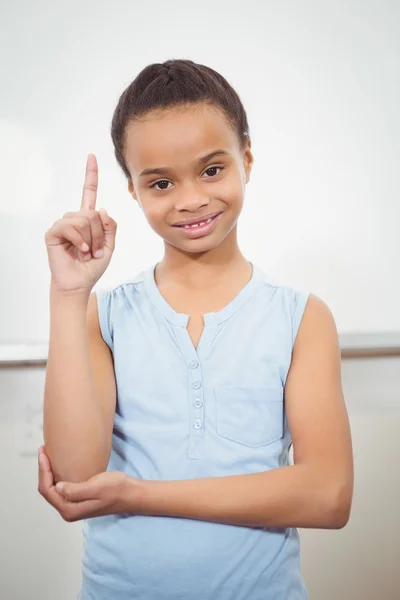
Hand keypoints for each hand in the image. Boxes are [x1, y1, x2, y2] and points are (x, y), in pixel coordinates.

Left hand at [37, 446, 137, 521]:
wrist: (131, 493)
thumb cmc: (116, 490)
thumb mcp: (96, 488)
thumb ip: (75, 490)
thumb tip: (57, 487)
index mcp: (69, 509)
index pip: (48, 490)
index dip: (43, 471)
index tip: (44, 454)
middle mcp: (69, 510)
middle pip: (47, 490)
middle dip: (43, 470)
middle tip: (43, 451)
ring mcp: (73, 504)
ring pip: (53, 488)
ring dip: (49, 472)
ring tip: (47, 455)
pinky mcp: (79, 498)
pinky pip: (62, 486)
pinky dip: (57, 474)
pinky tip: (59, 464)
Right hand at [44, 154, 116, 294]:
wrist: (79, 282)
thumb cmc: (92, 265)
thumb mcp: (110, 246)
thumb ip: (110, 227)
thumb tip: (101, 209)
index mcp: (87, 218)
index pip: (89, 192)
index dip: (90, 175)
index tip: (92, 156)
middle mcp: (74, 218)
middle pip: (93, 214)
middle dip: (100, 235)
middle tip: (96, 250)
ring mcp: (63, 224)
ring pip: (84, 220)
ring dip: (91, 239)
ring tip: (87, 252)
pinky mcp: (53, 232)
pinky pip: (71, 227)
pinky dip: (79, 241)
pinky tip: (80, 251)